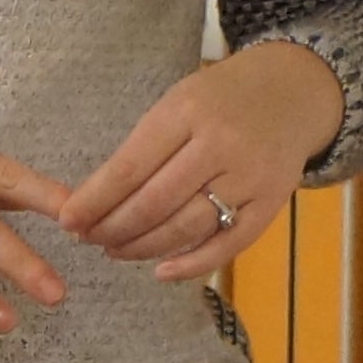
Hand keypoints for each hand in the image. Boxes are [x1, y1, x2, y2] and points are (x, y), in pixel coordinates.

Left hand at [63, 40, 342, 281]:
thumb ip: (142, 148)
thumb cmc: (222, 98)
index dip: (94, 200)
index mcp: (187, 112)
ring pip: (185, 228)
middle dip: (112, 228)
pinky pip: (227, 245)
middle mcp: (220, 145)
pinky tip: (161, 271)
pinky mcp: (271, 204)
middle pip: (154, 203)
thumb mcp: (178, 103)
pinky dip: (190, 265)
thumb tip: (92, 200)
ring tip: (114, 250)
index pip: (129, 167)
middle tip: (88, 239)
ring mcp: (250, 178)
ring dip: (142, 247)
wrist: (295, 91)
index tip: (68, 220)